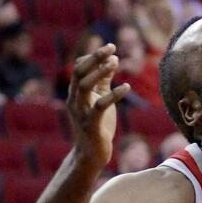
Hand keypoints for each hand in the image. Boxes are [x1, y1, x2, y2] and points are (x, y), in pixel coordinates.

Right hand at [67, 44, 130, 167]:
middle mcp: (74, 101)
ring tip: (116, 62)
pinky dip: (113, 95)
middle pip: (78, 73)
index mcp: (75, 94)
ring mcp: (81, 113)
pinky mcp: (91, 125)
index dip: (93, 56)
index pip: (78, 68)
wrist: (91, 155)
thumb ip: (103, 82)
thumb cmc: (97, 125)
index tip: (110, 47)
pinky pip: (100, 106)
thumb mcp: (100, 99)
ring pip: (84, 86)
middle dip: (94, 58)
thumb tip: (111, 60)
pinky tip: (126, 87)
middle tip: (111, 48)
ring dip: (100, 72)